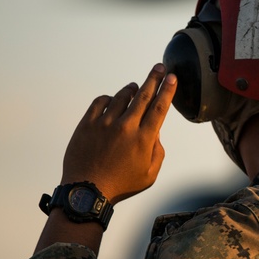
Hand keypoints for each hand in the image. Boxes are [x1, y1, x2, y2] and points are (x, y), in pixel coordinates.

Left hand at [61, 64, 175, 203]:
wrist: (87, 191)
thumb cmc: (121, 185)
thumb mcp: (150, 174)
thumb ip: (157, 151)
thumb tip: (155, 132)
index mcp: (144, 139)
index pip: (160, 108)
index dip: (168, 90)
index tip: (172, 78)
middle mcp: (126, 127)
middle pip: (143, 95)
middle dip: (154, 79)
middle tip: (160, 67)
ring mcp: (104, 123)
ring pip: (121, 96)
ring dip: (131, 89)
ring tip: (136, 87)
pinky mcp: (87, 124)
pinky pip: (100, 102)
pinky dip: (108, 99)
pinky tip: (112, 101)